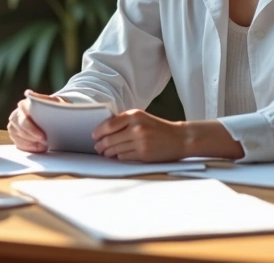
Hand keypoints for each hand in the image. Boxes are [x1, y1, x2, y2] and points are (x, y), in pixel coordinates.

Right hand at [7, 89, 60, 152]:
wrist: (55, 117)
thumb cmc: (55, 109)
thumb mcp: (54, 102)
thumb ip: (42, 99)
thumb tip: (28, 93)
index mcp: (24, 105)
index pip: (23, 117)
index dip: (32, 129)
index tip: (43, 136)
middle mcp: (16, 114)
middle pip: (20, 128)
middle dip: (32, 137)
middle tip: (45, 142)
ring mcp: (14, 125)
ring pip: (18, 136)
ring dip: (31, 143)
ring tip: (44, 145)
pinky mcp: (15, 135)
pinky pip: (18, 144)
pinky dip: (29, 147)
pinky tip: (39, 147)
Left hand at [92, 112, 244, 161]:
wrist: (179, 138)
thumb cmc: (158, 127)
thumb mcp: (141, 118)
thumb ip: (124, 121)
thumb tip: (103, 130)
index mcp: (134, 115)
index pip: (108, 125)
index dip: (98, 132)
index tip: (94, 136)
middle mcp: (136, 127)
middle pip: (109, 139)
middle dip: (100, 145)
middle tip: (97, 148)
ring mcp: (140, 142)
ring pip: (115, 150)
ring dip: (107, 153)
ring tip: (105, 153)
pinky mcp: (144, 154)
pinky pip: (124, 157)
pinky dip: (118, 157)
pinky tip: (117, 156)